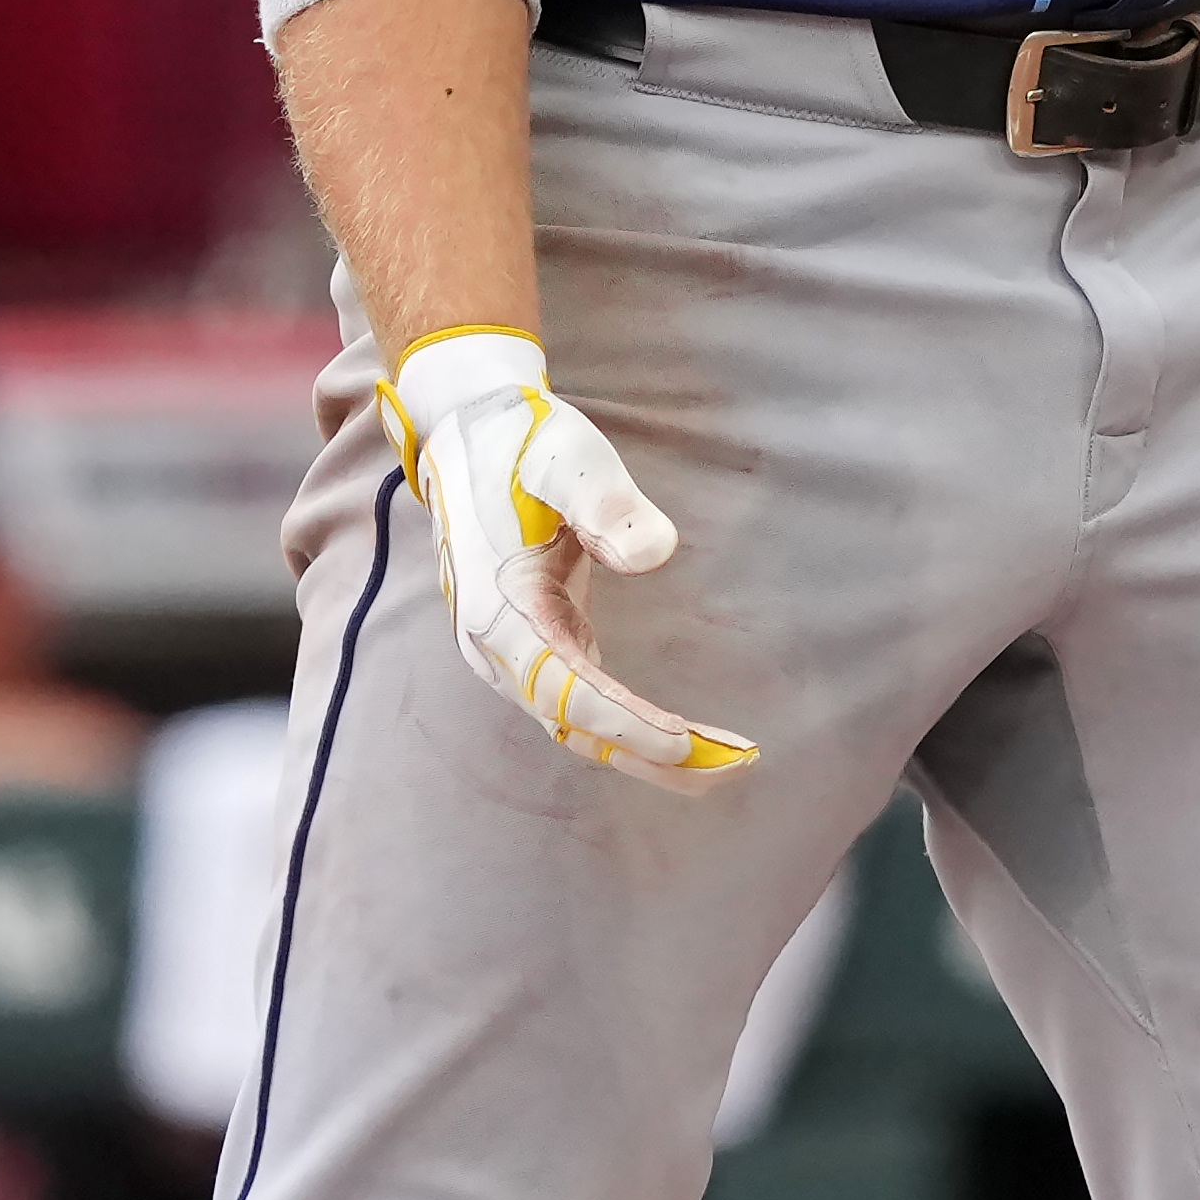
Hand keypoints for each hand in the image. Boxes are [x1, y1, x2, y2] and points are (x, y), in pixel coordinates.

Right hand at [378, 326, 754, 783]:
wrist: (467, 430)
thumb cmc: (524, 442)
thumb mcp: (570, 460)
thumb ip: (607, 504)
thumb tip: (654, 554)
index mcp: (499, 610)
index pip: (567, 690)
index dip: (627, 723)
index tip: (688, 742)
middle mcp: (497, 645)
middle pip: (576, 725)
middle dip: (651, 755)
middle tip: (731, 768)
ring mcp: (511, 649)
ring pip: (578, 723)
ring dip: (645, 750)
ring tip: (723, 765)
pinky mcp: (534, 640)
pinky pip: (581, 701)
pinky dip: (629, 725)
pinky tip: (683, 737)